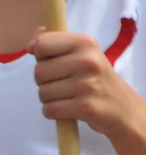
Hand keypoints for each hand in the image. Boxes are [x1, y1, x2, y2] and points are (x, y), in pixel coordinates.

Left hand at [31, 28, 145, 140]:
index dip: (40, 56)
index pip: (41, 45)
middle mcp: (88, 61)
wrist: (123, 107)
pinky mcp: (85, 107)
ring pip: (42, 93)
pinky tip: (70, 108)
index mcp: (85, 43)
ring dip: (50, 98)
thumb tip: (30, 45)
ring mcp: (88, 85)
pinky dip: (53, 112)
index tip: (53, 61)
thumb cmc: (94, 77)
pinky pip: (49, 110)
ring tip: (70, 96)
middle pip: (38, 72)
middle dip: (45, 81)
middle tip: (66, 83)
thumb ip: (52, 42)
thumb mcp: (81, 52)